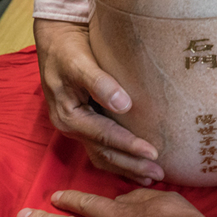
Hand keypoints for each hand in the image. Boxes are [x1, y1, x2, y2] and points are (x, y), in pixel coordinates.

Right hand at [34, 19, 163, 184]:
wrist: (57, 39)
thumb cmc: (68, 49)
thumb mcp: (79, 62)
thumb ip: (99, 82)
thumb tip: (123, 104)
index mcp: (69, 116)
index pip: (104, 136)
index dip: (129, 146)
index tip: (153, 153)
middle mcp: (72, 127)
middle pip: (104, 154)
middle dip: (131, 165)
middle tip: (159, 174)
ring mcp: (79, 127)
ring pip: (103, 155)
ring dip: (127, 167)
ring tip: (152, 177)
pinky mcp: (87, 122)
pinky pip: (103, 148)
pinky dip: (120, 159)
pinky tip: (136, 165)